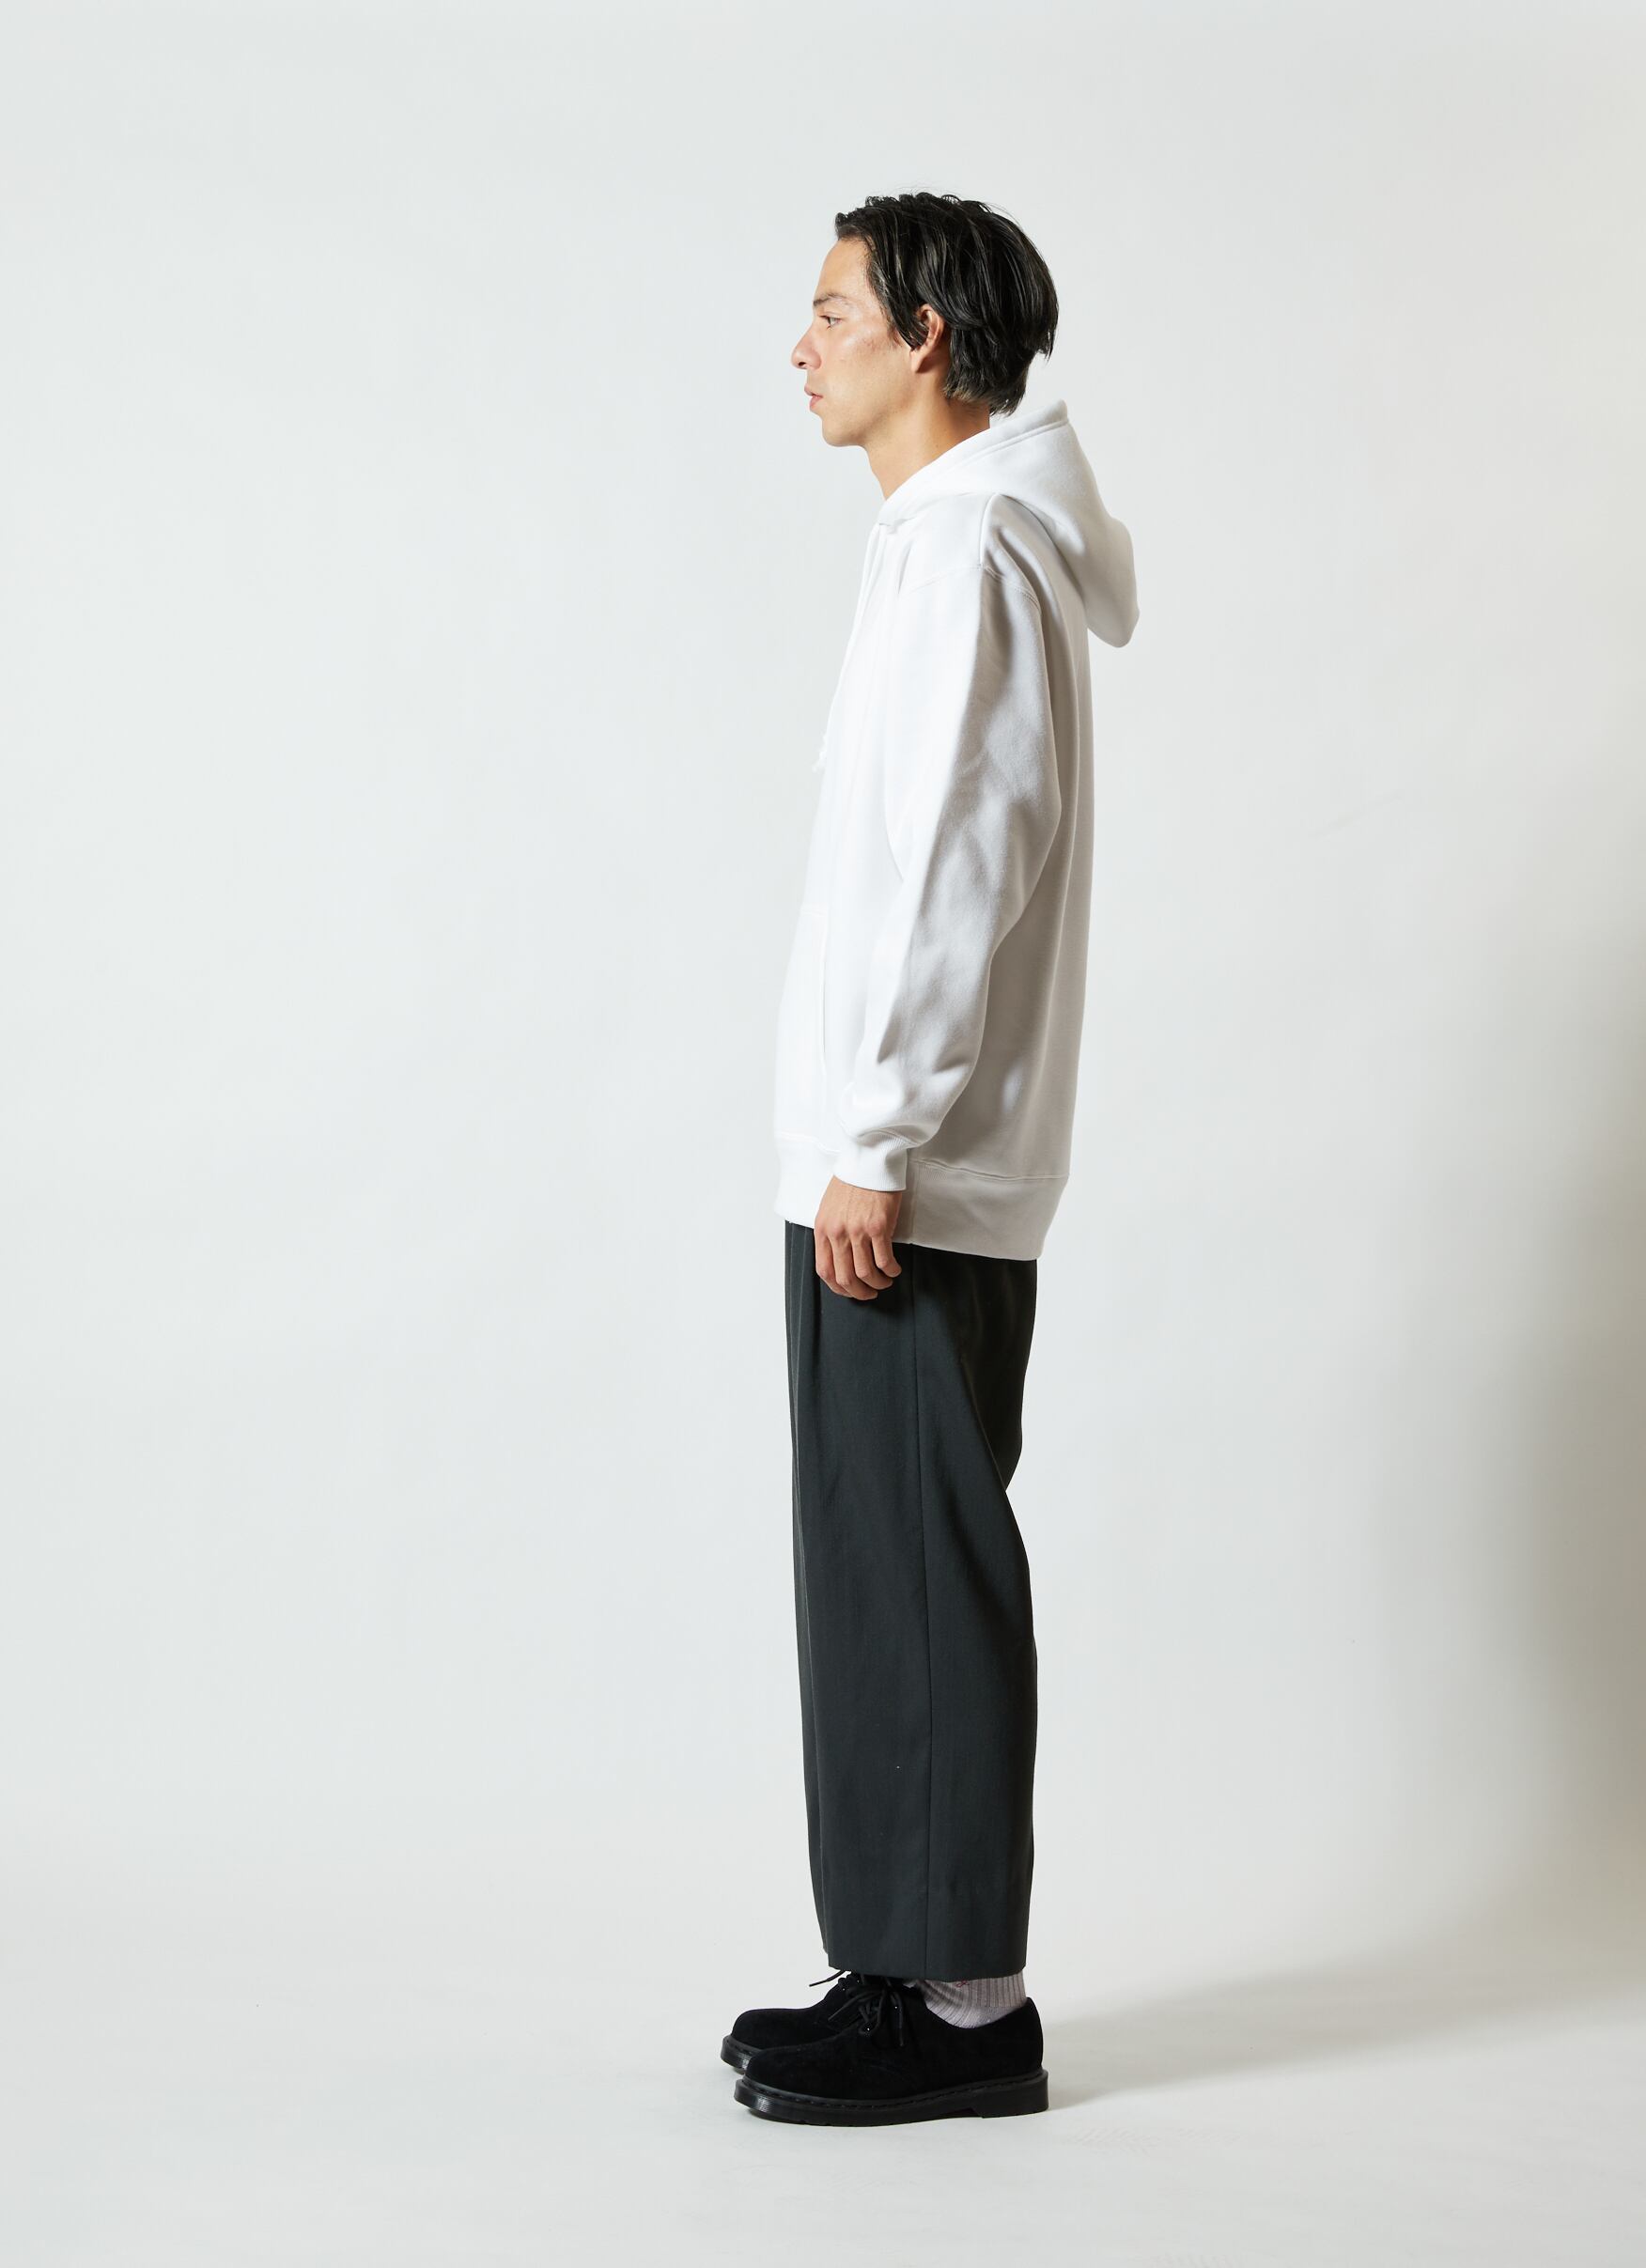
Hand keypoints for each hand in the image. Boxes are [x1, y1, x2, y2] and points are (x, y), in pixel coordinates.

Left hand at [814, 1178, 903, 1298]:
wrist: (868, 1160)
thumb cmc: (851, 1182)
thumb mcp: (829, 1208)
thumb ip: (831, 1232)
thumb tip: (840, 1256)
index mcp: (822, 1229)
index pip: (824, 1270)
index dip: (838, 1287)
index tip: (849, 1290)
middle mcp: (837, 1233)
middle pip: (845, 1277)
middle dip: (859, 1292)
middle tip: (870, 1293)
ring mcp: (857, 1231)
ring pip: (866, 1273)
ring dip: (878, 1283)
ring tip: (885, 1281)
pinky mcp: (878, 1227)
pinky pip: (884, 1260)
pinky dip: (890, 1270)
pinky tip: (894, 1269)